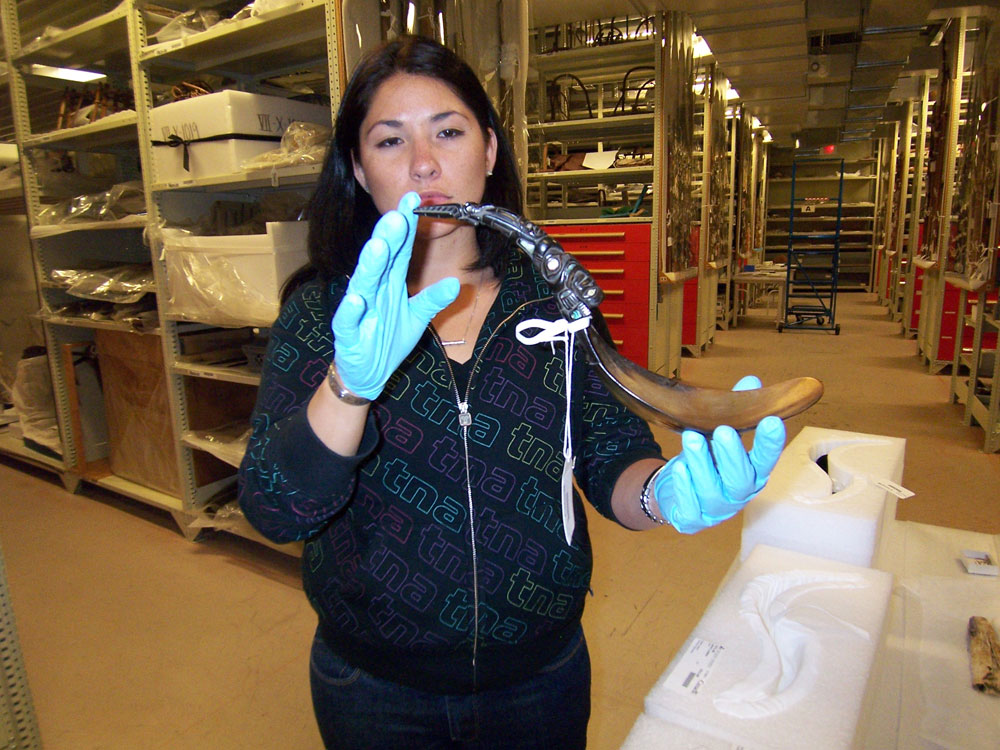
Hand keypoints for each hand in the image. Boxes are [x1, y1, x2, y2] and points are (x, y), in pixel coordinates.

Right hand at [331, 192, 459, 399]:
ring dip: (370, 265)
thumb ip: (433, 299)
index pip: (399, 250)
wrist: (366, 372)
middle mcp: (373, 290)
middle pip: (382, 260)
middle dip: (389, 238)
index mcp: (390, 282)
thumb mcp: (417, 318)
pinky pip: (347, 321)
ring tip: (378, 246)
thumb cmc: (387, 339)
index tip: (413, 201)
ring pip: (363, 283)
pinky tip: (356, 300)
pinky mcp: (348, 334)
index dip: (406, 227)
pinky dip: (351, 311)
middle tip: (398, 216)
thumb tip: (457, 283)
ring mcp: (359, 310)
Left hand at [652, 376, 785, 533]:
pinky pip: (690, 506)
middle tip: (723, 431)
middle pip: (741, 479)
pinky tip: (679, 468)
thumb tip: (751, 381)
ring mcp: (716, 510)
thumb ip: (734, 412)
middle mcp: (738, 494)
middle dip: (732, 455)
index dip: (771, 443)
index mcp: (751, 473)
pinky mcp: (693, 520)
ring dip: (701, 463)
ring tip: (691, 438)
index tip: (772, 421)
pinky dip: (684, 486)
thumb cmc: (705, 462)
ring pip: (711, 490)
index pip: (767, 460)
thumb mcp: (717, 435)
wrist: (675, 495)